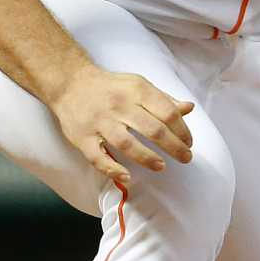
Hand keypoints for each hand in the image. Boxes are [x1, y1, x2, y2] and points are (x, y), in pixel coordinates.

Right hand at [48, 64, 195, 188]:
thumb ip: (163, 99)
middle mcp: (119, 105)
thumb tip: (189, 108)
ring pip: (127, 143)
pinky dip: (112, 169)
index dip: (182, 130)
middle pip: (153, 130)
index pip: (167, 112)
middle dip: (174, 147)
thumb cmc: (111, 87)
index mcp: (137, 91)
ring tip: (161, 166)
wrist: (70, 83)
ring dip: (147, 158)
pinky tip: (126, 176)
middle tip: (185, 158)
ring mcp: (100, 122)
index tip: (188, 142)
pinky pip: (97, 157)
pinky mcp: (82, 137)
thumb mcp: (139, 86)